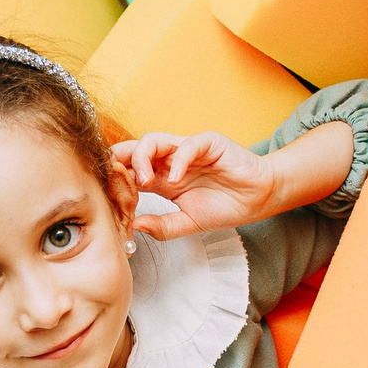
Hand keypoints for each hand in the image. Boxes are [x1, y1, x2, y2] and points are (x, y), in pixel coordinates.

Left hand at [112, 131, 277, 237]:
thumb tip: (135, 226)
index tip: (110, 196)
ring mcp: (187, 150)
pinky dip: (178, 161)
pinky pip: (187, 145)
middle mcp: (170, 161)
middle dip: (120, 161)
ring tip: (146, 182)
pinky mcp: (208, 143)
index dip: (117, 179)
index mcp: (162, 179)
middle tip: (116, 181)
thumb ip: (163, 226)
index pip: (130, 171)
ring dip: (143, 159)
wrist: (258, 199)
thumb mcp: (189, 224)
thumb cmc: (226, 207)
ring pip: (153, 141)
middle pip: (134, 150)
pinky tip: (176, 180)